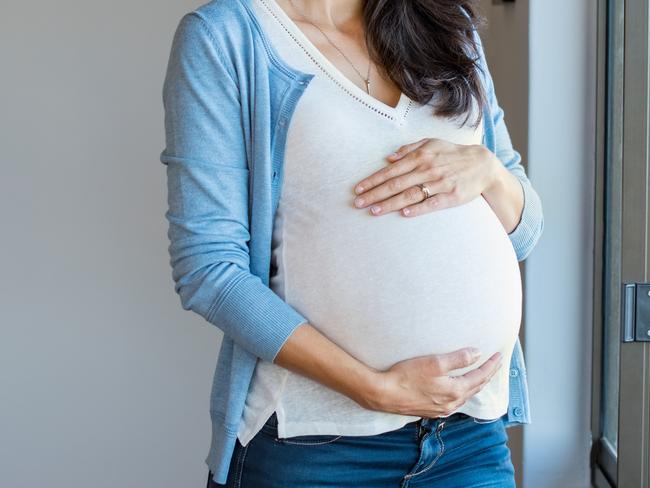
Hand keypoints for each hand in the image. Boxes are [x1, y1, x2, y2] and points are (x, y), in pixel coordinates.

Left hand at [352, 138, 501, 217]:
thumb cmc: (452, 154)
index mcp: (420, 156)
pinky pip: (432, 203)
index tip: (358, 189)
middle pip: (396, 184)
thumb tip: (389, 158)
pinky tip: (404, 213)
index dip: (373, 180)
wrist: (482, 165)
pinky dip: (418, 208)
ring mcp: (440, 183)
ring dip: (390, 203)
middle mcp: (427, 169)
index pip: (391, 171)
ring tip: (374, 211)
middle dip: (375, 194)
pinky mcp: (451, 196)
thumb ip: (409, 149)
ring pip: (410, 195)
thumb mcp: (432, 144)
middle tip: (358, 203)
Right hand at [361, 348, 502, 417]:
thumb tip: (477, 353)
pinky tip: (458, 390)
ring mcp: (440, 410)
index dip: (491, 365)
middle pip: (475, 388)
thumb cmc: (407, 376)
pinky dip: (462, 393)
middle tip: (495, 364)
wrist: (383, 394)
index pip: (480, 377)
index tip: (499, 355)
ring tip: (481, 375)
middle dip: (487, 375)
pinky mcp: (429, 410)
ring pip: (465, 396)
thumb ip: (459, 358)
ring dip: (475, 385)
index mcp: (455, 391)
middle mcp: (451, 404)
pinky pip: (454, 402)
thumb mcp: (435, 362)